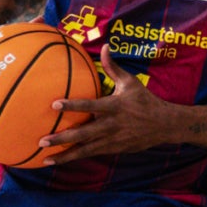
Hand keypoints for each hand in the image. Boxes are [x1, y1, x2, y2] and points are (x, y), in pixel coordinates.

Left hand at [42, 52, 179, 157]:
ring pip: (85, 149)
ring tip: (45, 159)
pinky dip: (75, 157)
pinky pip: (91, 154)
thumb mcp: (130, 82)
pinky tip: (60, 160)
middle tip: (42, 140)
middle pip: (83, 133)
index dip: (72, 105)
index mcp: (114, 107)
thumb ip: (113, 67)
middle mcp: (111, 125)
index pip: (89, 105)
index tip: (54, 105)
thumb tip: (104, 46)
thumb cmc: (144, 100)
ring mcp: (112, 140)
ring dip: (65, 155)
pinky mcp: (113, 149)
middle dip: (62, 138)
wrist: (164, 125)